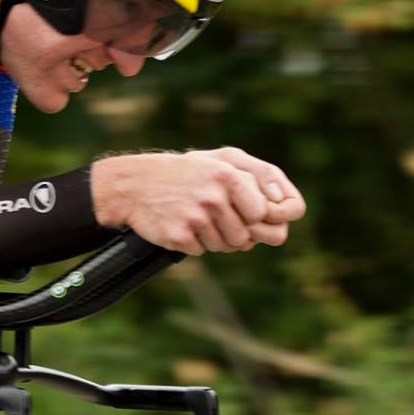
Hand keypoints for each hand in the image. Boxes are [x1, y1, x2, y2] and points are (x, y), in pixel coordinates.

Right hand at [91, 148, 306, 255]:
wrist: (134, 185)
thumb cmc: (184, 174)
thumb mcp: (219, 163)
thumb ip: (255, 182)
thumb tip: (279, 218)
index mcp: (229, 177)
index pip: (263, 214)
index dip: (254, 217)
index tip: (242, 212)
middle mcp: (214, 197)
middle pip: (244, 236)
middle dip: (232, 232)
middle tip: (212, 216)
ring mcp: (195, 218)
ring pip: (224, 246)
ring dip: (213, 239)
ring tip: (195, 218)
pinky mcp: (178, 236)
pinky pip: (200, 251)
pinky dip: (193, 243)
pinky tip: (180, 225)